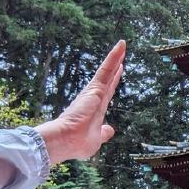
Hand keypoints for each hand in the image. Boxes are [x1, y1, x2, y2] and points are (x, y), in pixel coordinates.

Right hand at [36, 41, 125, 165]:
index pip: (107, 92)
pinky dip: (113, 58)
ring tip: (123, 45)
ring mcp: (94, 92)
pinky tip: (121, 47)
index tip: (118, 72)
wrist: (66, 141)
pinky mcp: (95, 88)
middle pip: (108, 78)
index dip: (113, 82)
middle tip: (121, 52)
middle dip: (115, 66)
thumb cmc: (77, 143)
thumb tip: (111, 130)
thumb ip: (104, 133)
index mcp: (95, 110)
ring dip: (115, 57)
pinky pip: (106, 70)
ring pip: (107, 70)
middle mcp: (93, 98)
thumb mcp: (96, 140)